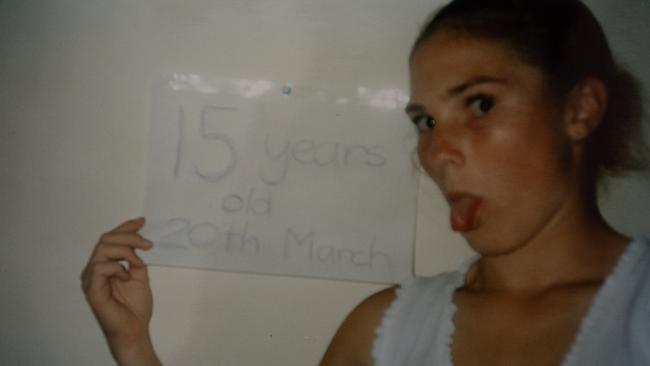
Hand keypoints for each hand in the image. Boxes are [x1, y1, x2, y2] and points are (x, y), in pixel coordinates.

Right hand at [81, 217, 159, 364]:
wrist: (134, 328)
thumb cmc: (135, 306)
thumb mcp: (140, 275)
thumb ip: (135, 258)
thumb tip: (139, 241)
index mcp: (105, 265)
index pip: (110, 239)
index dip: (125, 228)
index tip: (142, 221)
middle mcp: (95, 269)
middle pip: (106, 239)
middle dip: (129, 236)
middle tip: (148, 244)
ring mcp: (91, 278)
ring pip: (103, 249)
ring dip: (125, 250)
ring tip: (139, 262)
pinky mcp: (91, 288)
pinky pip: (101, 266)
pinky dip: (117, 267)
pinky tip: (126, 276)